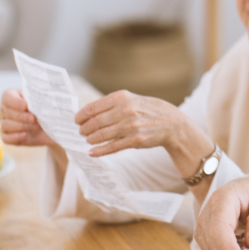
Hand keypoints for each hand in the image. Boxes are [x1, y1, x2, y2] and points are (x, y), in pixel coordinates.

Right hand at [0, 88, 54, 146]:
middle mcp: (4, 109)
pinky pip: (5, 138)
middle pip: (7, 113)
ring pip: (5, 125)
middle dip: (23, 116)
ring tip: (35, 126)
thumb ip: (36, 100)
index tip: (26, 106)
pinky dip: (15, 137)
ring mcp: (4, 123)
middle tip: (35, 118)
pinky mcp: (7, 136)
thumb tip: (35, 103)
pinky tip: (26, 134)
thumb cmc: (43, 109)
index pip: (7, 97)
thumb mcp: (41, 102)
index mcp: (11, 96)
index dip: (16, 102)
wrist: (50, 125)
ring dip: (22, 126)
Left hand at [75, 90, 189, 156]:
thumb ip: (113, 104)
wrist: (172, 123)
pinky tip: (92, 152)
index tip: (77, 120)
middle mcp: (125, 110)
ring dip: (91, 139)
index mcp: (122, 97)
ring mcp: (130, 126)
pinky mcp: (135, 140)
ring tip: (87, 140)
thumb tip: (89, 112)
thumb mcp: (132, 99)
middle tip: (81, 132)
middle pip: (95, 122)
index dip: (81, 115)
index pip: (93, 107)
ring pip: (102, 135)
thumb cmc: (149, 110)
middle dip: (84, 129)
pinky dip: (99, 151)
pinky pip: (112, 147)